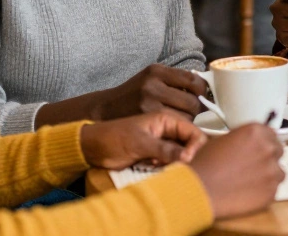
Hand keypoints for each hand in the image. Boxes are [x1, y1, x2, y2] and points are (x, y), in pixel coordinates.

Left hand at [79, 111, 206, 169]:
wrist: (92, 148)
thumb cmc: (113, 139)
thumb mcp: (139, 143)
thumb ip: (165, 149)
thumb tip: (189, 157)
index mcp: (167, 119)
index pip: (194, 131)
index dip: (195, 146)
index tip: (186, 160)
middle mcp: (168, 129)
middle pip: (191, 144)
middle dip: (184, 157)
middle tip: (166, 163)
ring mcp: (163, 142)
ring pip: (182, 155)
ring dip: (174, 164)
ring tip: (156, 164)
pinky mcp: (157, 154)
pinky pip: (170, 163)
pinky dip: (166, 168)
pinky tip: (152, 167)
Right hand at [92, 64, 207, 121]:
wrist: (105, 109)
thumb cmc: (134, 94)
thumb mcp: (151, 78)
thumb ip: (175, 80)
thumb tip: (204, 87)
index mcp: (156, 71)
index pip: (193, 80)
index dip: (202, 90)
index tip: (201, 95)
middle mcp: (152, 86)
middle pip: (192, 101)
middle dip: (197, 108)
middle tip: (193, 111)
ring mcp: (149, 105)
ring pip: (186, 117)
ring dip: (188, 120)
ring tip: (181, 118)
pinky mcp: (146, 121)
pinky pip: (174, 126)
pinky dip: (178, 127)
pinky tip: (173, 126)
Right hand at [189, 124, 285, 219]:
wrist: (199, 189)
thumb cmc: (206, 163)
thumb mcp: (224, 140)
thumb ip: (245, 138)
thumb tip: (254, 142)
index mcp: (256, 132)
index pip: (272, 134)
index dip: (264, 143)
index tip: (257, 150)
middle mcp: (268, 149)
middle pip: (278, 151)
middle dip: (268, 158)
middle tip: (253, 166)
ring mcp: (272, 171)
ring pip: (279, 172)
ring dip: (268, 175)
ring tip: (250, 181)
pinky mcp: (271, 192)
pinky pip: (274, 189)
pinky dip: (264, 191)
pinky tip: (248, 193)